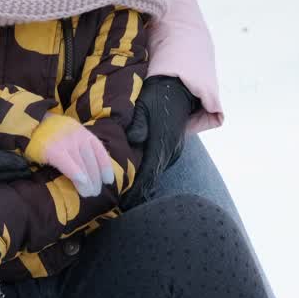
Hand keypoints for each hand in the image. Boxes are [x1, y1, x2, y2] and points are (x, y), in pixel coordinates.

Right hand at [24, 115, 113, 197]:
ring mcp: (65, 142)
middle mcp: (77, 136)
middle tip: (95, 192)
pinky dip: (76, 174)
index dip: (105, 167)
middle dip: (95, 179)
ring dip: (87, 182)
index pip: (100, 151)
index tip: (109, 181)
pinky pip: (67, 164)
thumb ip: (82, 146)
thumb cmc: (51, 133)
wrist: (29, 123)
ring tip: (88, 193)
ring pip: (81, 165)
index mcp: (83, 132)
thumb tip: (93, 168)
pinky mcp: (52, 149)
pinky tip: (81, 183)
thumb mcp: (71, 133)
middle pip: (91, 161)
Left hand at [123, 76, 198, 206]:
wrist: (178, 88)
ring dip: (143, 187)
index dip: (135, 191)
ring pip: (156, 174)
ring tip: (126, 202)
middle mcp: (170, 152)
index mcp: (162, 144)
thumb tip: (132, 139)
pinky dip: (148, 178)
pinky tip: (138, 187)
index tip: (123, 204)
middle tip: (120, 209)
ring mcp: (173, 151)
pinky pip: (159, 167)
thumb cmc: (156, 96)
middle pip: (152, 179)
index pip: (147, 174)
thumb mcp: (144, 106)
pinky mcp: (172, 149)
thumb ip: (138, 124)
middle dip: (137, 194)